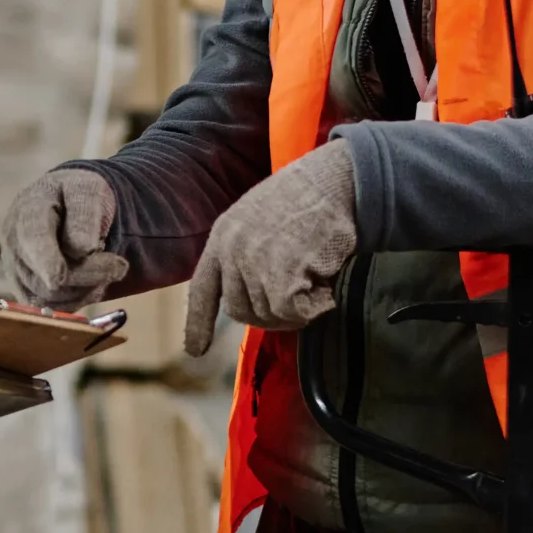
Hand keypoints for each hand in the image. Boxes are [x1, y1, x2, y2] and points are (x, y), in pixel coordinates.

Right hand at [2, 168, 127, 308]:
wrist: (68, 206)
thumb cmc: (78, 195)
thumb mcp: (88, 190)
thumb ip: (84, 214)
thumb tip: (82, 249)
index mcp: (29, 210)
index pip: (32, 238)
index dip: (45, 260)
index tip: (59, 277)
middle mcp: (15, 243)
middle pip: (46, 276)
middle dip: (89, 274)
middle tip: (121, 265)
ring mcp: (17, 269)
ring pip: (51, 297)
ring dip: (87, 287)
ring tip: (106, 267)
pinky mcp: (27, 290)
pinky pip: (53, 308)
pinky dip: (78, 298)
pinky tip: (91, 281)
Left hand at [183, 142, 358, 356]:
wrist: (336, 180)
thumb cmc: (307, 199)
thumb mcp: (261, 221)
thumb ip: (247, 255)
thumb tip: (251, 301)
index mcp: (222, 237)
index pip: (203, 289)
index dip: (198, 323)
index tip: (195, 351)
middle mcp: (231, 251)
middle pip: (241, 312)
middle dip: (271, 314)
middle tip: (302, 298)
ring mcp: (252, 262)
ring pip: (269, 315)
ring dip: (299, 307)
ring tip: (316, 274)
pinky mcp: (279, 274)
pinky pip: (292, 312)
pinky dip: (315, 306)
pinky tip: (325, 283)